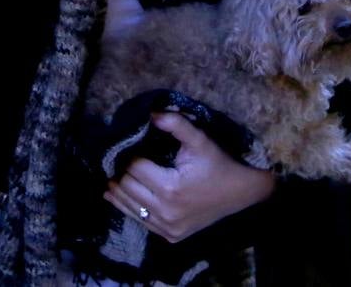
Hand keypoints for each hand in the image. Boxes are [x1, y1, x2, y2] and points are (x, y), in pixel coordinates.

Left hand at [104, 112, 274, 243]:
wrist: (240, 194)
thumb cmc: (218, 164)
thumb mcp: (200, 140)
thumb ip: (175, 124)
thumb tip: (150, 114)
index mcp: (171, 187)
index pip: (135, 168)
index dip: (129, 155)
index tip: (127, 147)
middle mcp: (166, 211)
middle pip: (128, 188)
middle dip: (121, 173)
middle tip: (115, 161)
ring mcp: (167, 227)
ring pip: (129, 207)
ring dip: (118, 192)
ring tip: (111, 178)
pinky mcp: (170, 236)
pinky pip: (141, 221)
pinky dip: (128, 208)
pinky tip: (117, 197)